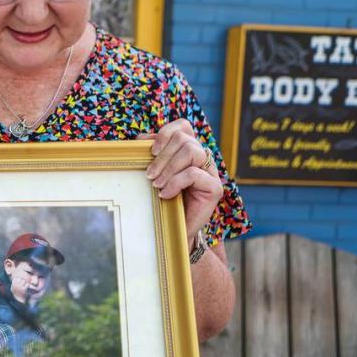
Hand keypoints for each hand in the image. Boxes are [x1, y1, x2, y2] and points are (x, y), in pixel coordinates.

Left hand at [138, 120, 222, 250]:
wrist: (173, 230)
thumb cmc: (161, 200)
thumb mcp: (154, 173)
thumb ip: (151, 155)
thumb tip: (141, 139)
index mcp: (188, 149)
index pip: (183, 126)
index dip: (166, 132)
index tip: (150, 151)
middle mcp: (202, 158)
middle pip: (184, 138)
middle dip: (161, 156)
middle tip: (149, 175)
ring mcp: (211, 172)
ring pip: (191, 151)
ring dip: (168, 168)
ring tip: (156, 184)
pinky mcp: (215, 188)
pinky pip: (193, 174)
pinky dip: (175, 183)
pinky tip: (165, 195)